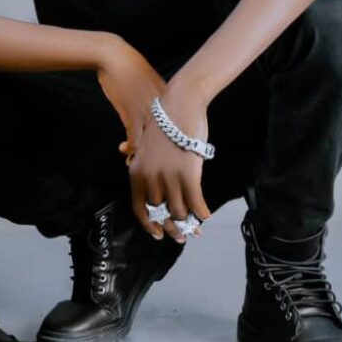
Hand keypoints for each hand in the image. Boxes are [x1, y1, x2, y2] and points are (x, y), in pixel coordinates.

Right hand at [95, 36, 168, 167]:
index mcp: (171, 101)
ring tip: (135, 161)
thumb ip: (159, 101)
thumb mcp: (152, 84)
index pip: (181, 129)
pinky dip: (129, 150)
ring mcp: (149, 114)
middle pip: (170, 141)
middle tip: (154, 165)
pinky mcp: (132, 116)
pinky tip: (123, 148)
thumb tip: (161, 116)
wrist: (115, 58)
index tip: (166, 153)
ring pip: (153, 146)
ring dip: (144, 157)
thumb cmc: (131, 69)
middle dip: (163, 157)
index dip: (174, 144)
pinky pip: (135, 142)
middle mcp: (164, 110)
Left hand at [128, 76, 212, 242]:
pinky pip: (195, 203)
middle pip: (161, 213)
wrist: (180, 105)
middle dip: (172, 228)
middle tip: (181, 236)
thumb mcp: (148, 148)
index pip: (139, 208)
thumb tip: (158, 194)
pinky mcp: (188, 174)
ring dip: (188, 223)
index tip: (158, 234)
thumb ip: (149, 171)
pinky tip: (205, 216)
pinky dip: (201, 213)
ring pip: (179, 211)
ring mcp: (169, 177)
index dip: (149, 225)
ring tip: (195, 228)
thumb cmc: (166, 124)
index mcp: (136, 172)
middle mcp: (150, 178)